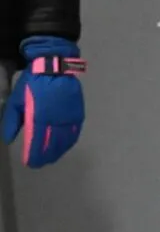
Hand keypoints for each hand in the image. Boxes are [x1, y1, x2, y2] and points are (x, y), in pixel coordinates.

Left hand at [3, 35, 85, 167]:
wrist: (55, 66)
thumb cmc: (32, 83)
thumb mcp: (17, 100)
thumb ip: (12, 121)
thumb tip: (9, 139)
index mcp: (39, 117)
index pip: (37, 142)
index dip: (33, 155)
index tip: (29, 163)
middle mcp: (56, 121)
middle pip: (52, 145)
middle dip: (45, 156)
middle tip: (39, 164)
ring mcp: (69, 119)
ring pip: (64, 142)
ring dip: (57, 152)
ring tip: (50, 159)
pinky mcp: (78, 115)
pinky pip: (74, 134)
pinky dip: (68, 143)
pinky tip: (64, 147)